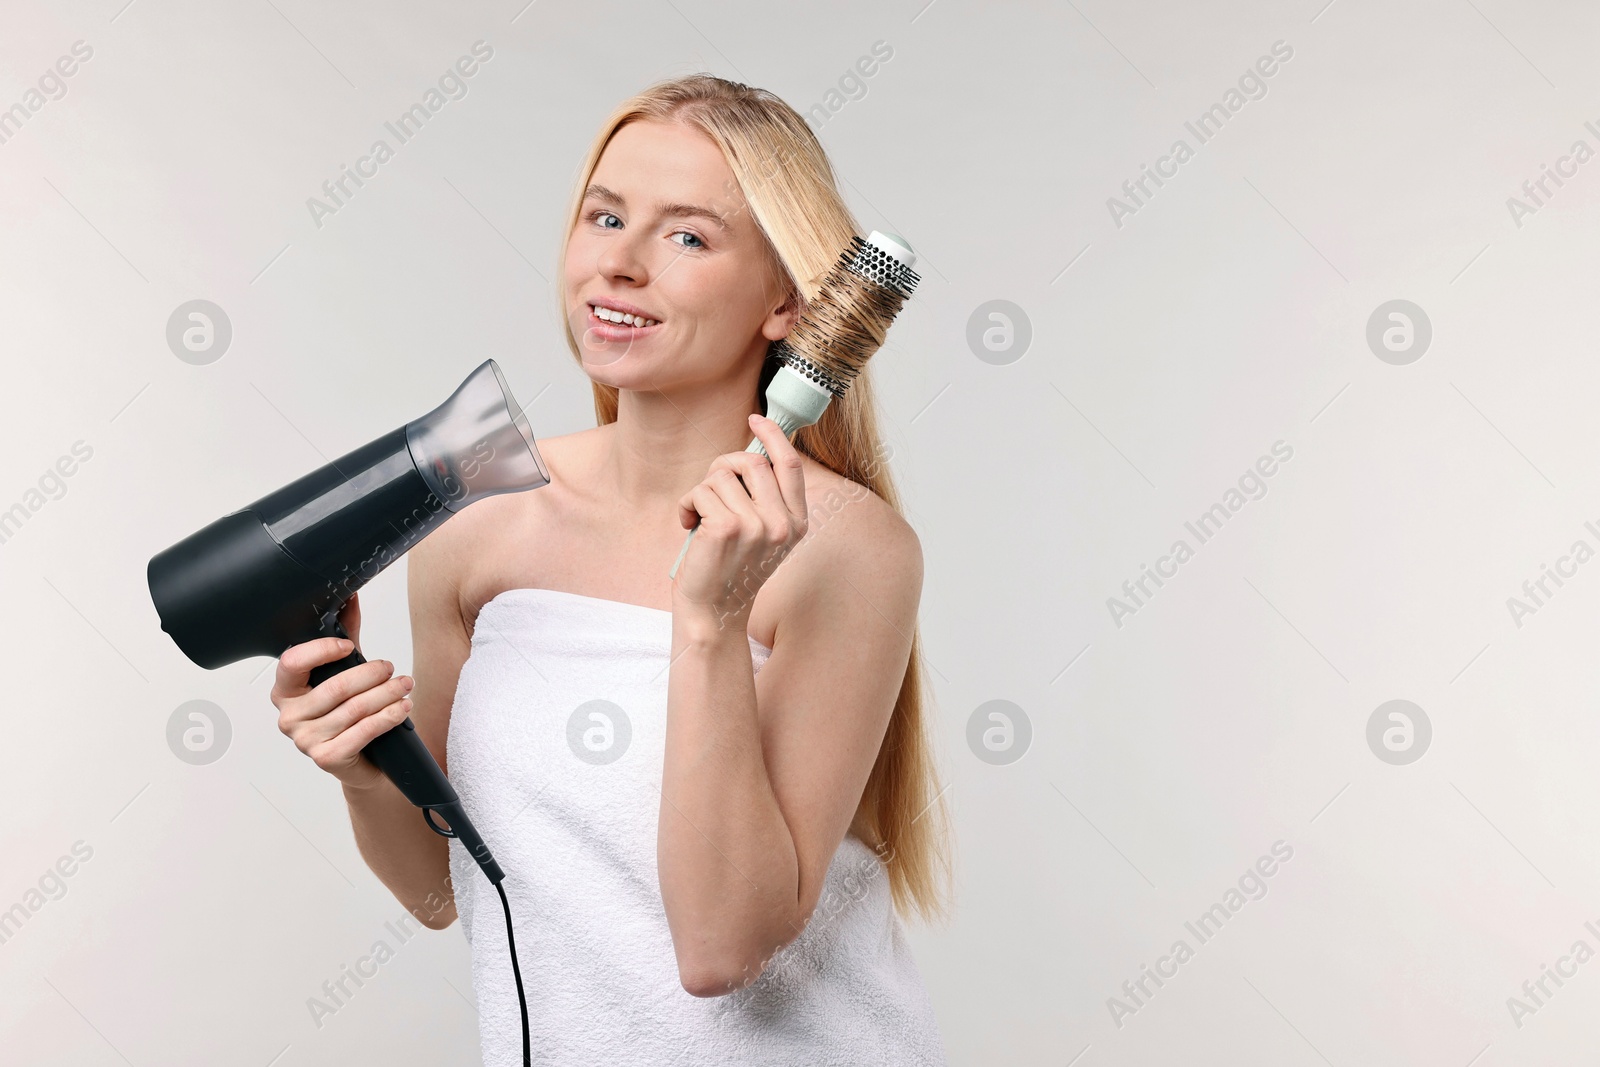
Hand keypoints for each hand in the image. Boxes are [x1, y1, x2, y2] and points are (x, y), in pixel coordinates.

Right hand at [268, 593, 414, 790]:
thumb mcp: (344, 670)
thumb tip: (351, 596)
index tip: (348, 645)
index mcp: (285, 690)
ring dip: (386, 694)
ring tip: (405, 685)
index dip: (320, 651)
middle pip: (333, 688)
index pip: (292, 663)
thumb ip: (345, 634)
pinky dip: (388, 717)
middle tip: (391, 668)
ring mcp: (305, 740)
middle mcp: (289, 716)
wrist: (362, 761)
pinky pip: (363, 732)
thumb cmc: (348, 711)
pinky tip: (402, 708)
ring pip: (353, 709)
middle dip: (370, 675)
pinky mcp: (327, 758)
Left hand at [673, 413, 807, 620]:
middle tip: (708, 490)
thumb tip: (745, 454)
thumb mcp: (760, 533)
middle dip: (721, 467)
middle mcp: (782, 524)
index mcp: (797, 522)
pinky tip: (687, 526)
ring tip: (697, 517)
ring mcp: (756, 526)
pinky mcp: (726, 528)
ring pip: (719, 475)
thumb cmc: (729, 569)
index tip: (756, 419)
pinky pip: (699, 491)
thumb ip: (763, 497)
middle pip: (749, 461)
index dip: (773, 435)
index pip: (791, 464)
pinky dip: (686, 504)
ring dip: (700, 491)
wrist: (712, 612)